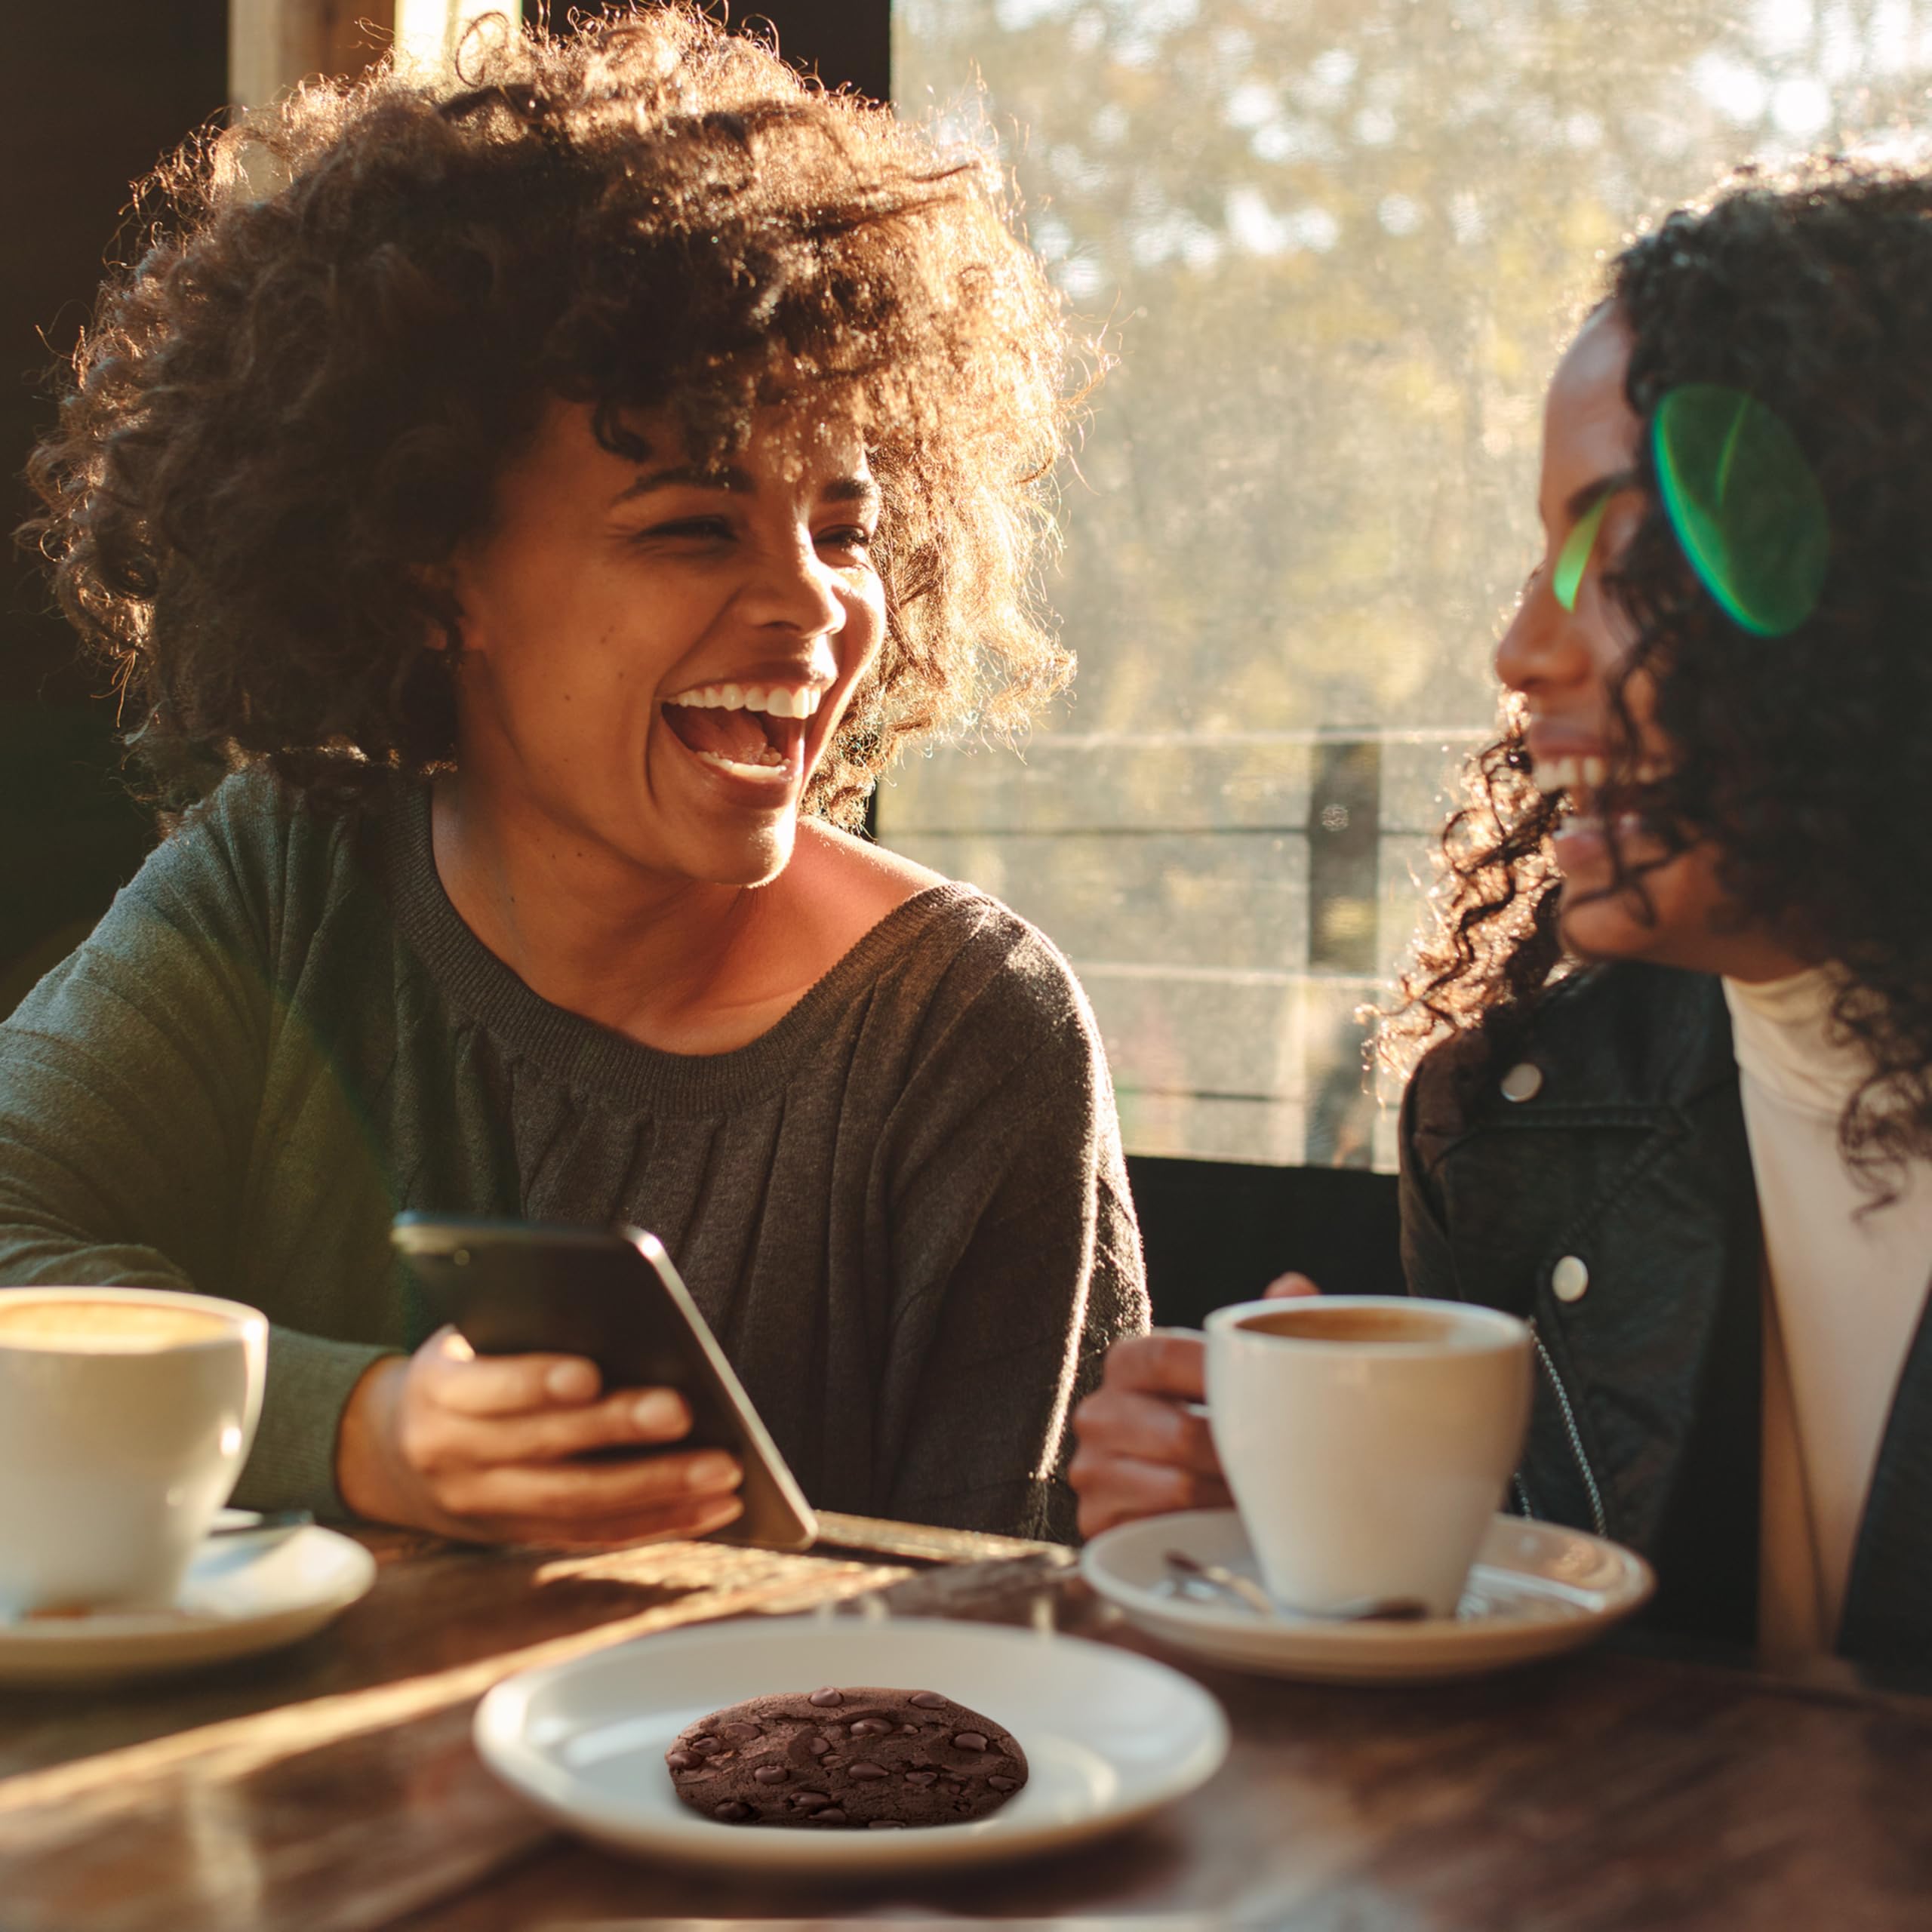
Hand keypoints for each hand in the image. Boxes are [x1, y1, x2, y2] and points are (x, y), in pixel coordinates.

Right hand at [335, 1327, 743, 1545]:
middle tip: (684, 1410)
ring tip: (723, 1471)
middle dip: (617, 1433)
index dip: (535, 1382)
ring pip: (574, 1505)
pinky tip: (713, 1508)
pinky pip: (594, 1536)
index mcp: (437, 1392)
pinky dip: (658, 1523)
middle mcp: (453, 1458)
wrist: (390, 1451)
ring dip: (656, 1490)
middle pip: (543, 1451)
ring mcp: (485, 1508)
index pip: (486, 1387)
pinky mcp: (520, 1538)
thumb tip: (627, 1329)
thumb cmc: (464, 1369)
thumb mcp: (468, 1340)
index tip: (589, 1372)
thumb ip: (523, 1337)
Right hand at [1068, 1272, 1320, 1539]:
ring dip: (1230, 1499)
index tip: (1271, 1400)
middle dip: (1241, 1455)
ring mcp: (1091, 1471)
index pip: (1166, 1357)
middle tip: (1290, 1466)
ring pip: (1175, 1488)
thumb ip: (1267, 1326)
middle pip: (1179, 1433)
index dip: (1219, 1377)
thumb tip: (1291, 1286)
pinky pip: (1158, 1532)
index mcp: (1128, 1363)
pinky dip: (1204, 1534)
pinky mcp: (1095, 1524)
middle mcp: (1098, 1413)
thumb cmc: (1220, 1421)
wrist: (1180, 1500)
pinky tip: (1231, 1530)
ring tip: (1269, 1500)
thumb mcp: (1240, 1371)